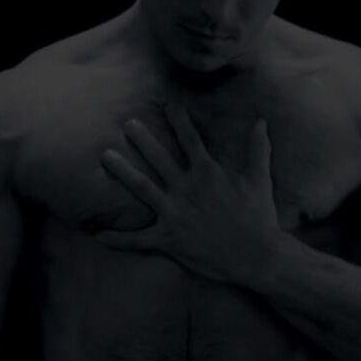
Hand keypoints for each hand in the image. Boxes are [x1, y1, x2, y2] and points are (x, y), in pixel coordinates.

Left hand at [97, 106, 282, 286]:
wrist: (256, 255)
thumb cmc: (259, 218)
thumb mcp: (260, 180)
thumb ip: (257, 149)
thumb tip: (261, 122)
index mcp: (207, 173)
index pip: (190, 139)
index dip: (178, 120)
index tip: (167, 105)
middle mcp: (186, 189)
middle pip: (159, 157)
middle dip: (143, 139)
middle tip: (128, 124)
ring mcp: (175, 213)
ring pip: (142, 188)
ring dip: (123, 172)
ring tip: (106, 157)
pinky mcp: (169, 239)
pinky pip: (139, 239)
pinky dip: (118, 239)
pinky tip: (98, 236)